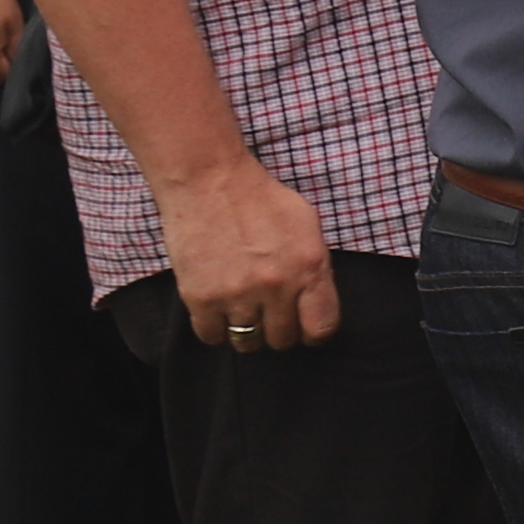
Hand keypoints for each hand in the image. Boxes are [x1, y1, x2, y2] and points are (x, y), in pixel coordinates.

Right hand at [155, 156, 338, 350]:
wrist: (210, 181)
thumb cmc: (260, 199)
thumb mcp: (307, 225)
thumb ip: (315, 266)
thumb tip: (316, 302)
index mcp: (309, 267)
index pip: (321, 328)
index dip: (313, 332)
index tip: (304, 326)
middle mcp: (276, 286)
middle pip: (282, 340)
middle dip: (278, 329)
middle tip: (268, 312)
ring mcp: (237, 294)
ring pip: (248, 343)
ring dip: (247, 331)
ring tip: (243, 310)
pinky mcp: (201, 298)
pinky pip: (212, 336)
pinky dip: (215, 328)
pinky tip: (218, 308)